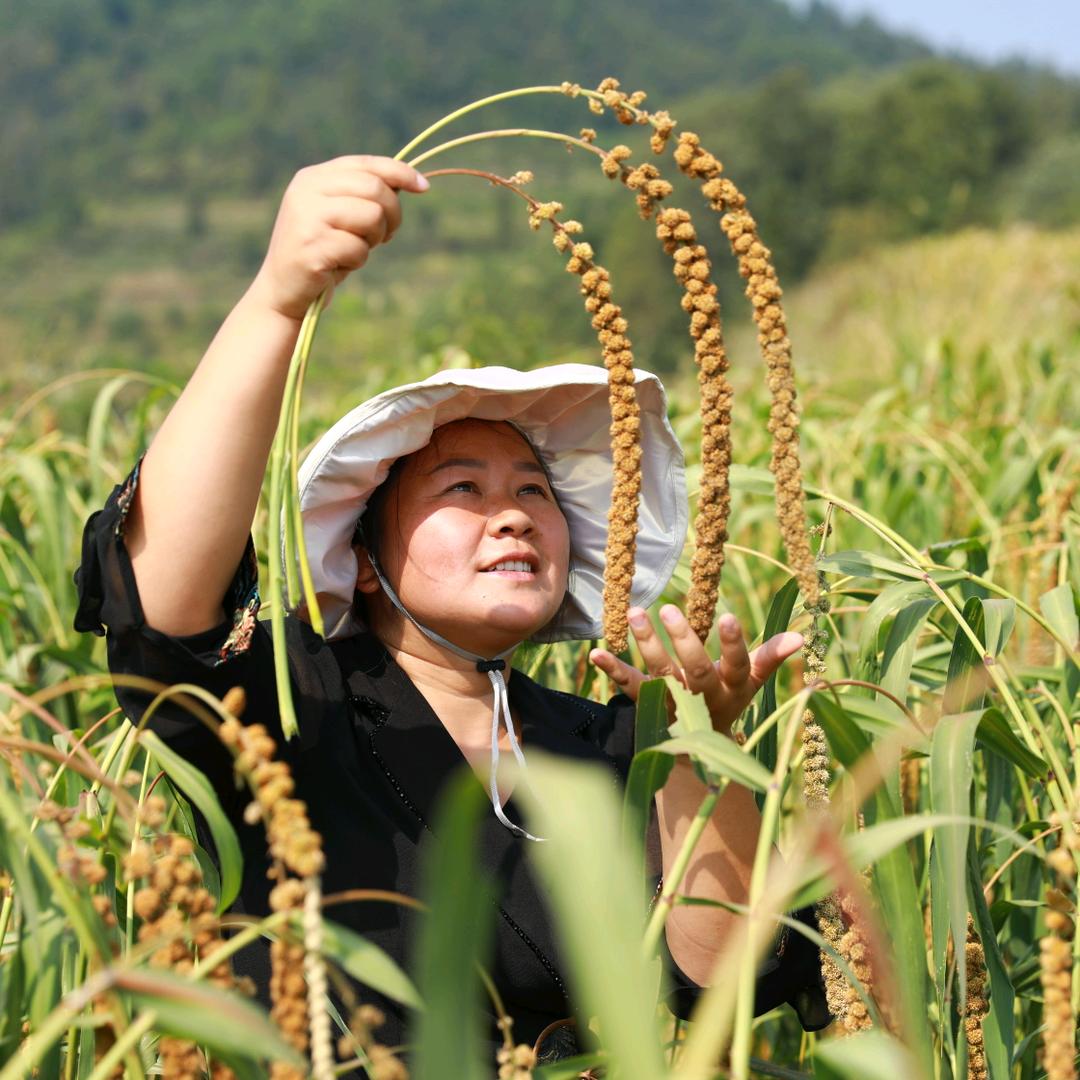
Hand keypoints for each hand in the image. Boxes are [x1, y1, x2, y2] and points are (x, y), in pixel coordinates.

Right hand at [248, 156, 429, 320]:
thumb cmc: (321, 252)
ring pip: (372, 216)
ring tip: (354, 250)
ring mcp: (307, 218)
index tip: (424, 187)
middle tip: (385, 236)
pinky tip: (338, 266)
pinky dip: (358, 261)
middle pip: (375, 189)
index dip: (399, 173)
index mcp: (313, 178)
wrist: (284, 290)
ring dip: (373, 239)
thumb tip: (409, 181)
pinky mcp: (311, 248)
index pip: (366, 164)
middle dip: (392, 215)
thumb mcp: (338, 215)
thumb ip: (362, 195)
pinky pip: (359, 249)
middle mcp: (307, 191)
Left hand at [589, 605, 803, 733]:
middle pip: (695, 671)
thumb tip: (802, 636)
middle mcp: (704, 698)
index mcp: (733, 688)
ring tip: (634, 612)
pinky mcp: (647, 705)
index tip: (729, 617)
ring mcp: (674, 703)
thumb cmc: (727, 700)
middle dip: (683, 641)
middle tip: (668, 609)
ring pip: (660, 674)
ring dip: (646, 644)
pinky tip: (595, 654)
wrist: (697, 751)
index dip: (734, 645)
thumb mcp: (750, 683)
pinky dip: (612, 671)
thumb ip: (770, 657)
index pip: (738, 665)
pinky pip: (629, 687)